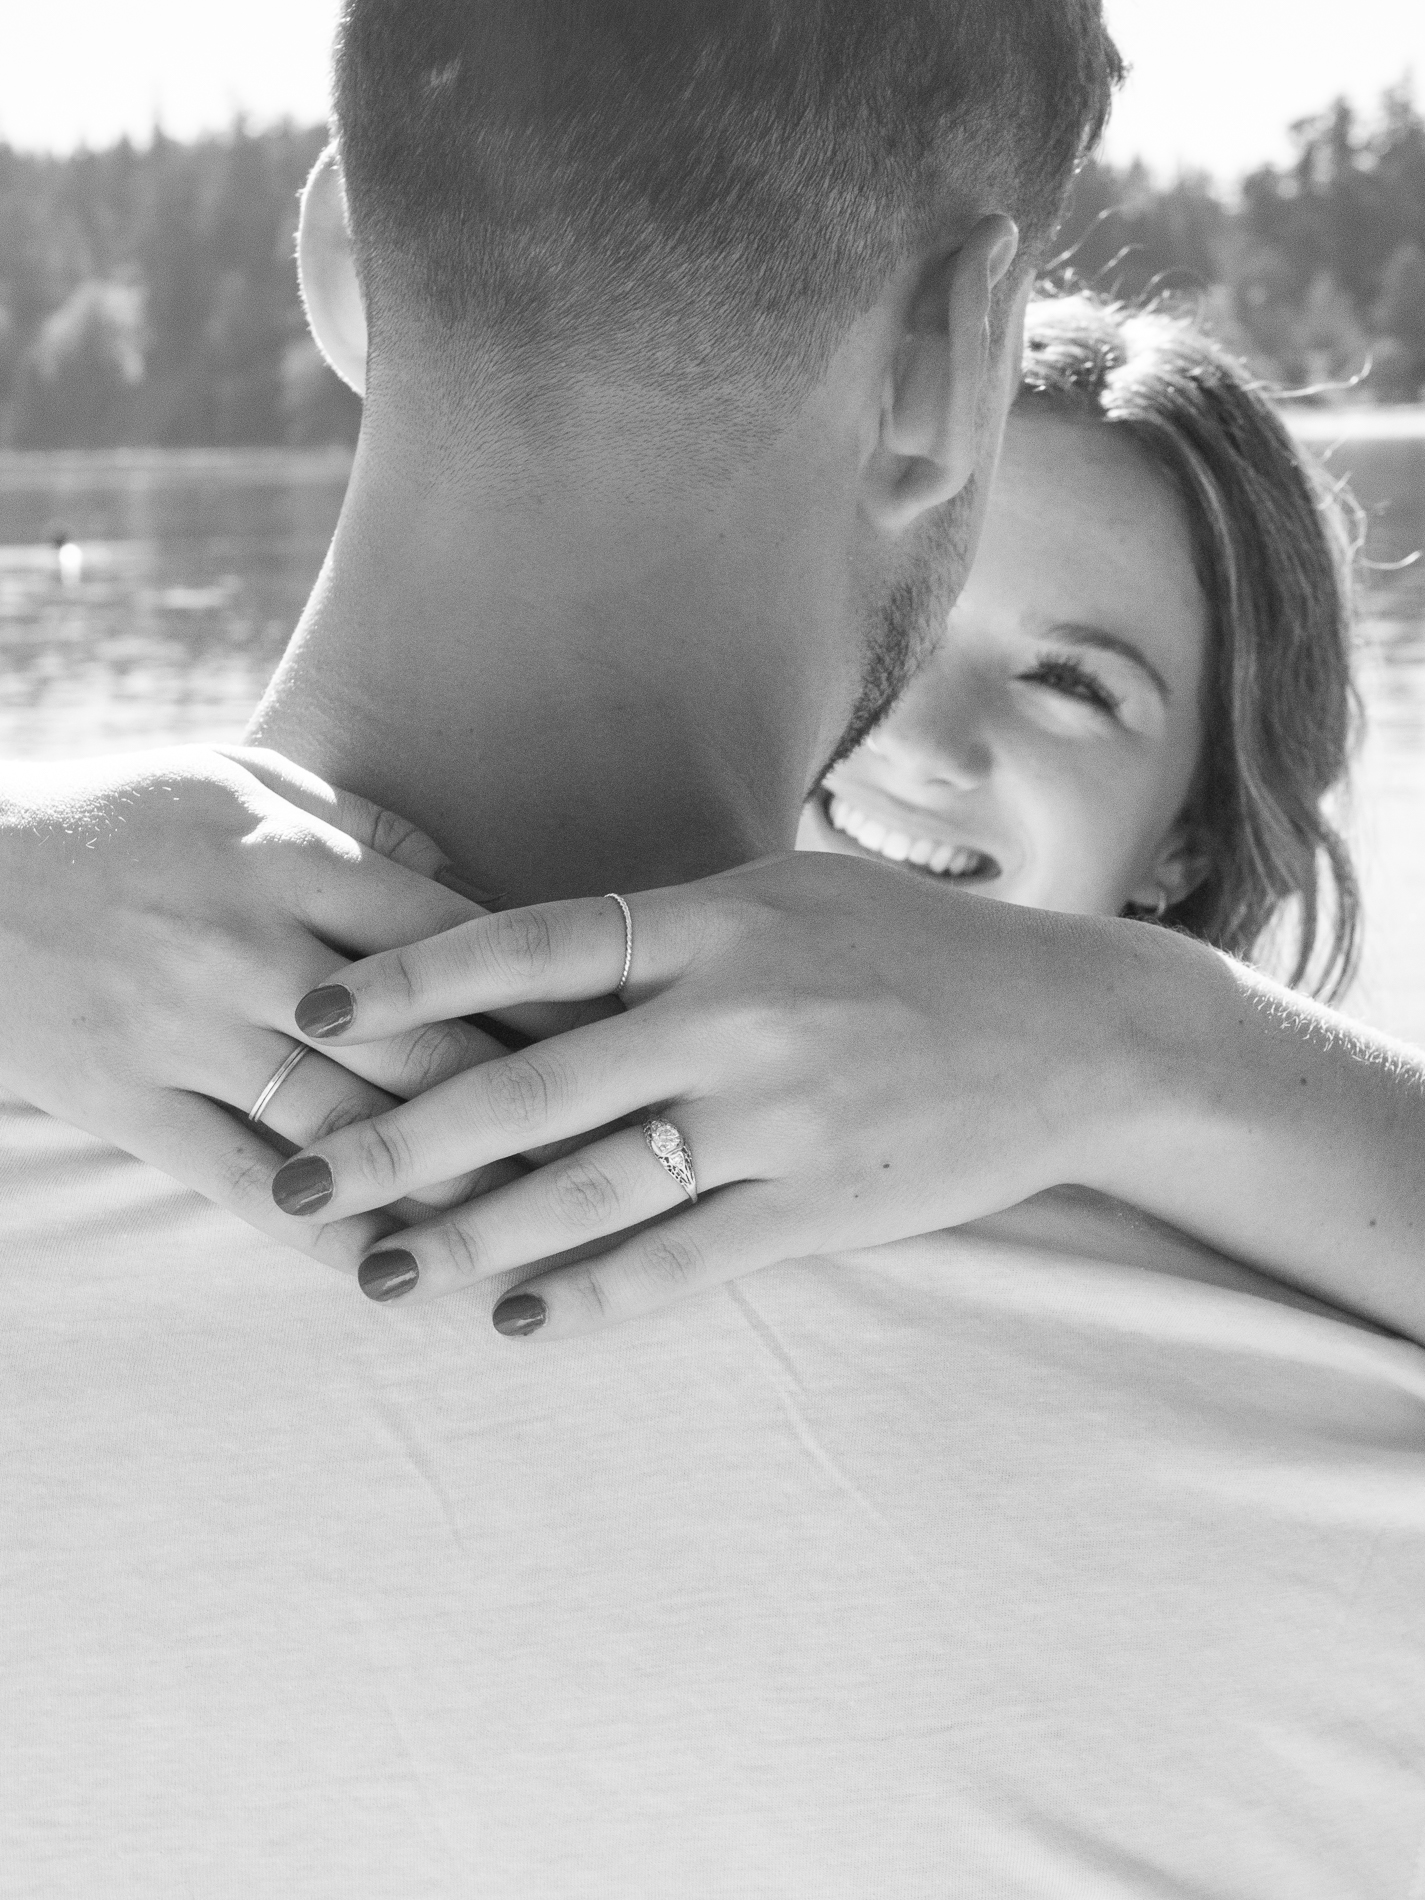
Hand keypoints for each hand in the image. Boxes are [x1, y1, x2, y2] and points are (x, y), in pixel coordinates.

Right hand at [0, 744, 583, 1272]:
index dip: (555, 1000)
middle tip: (621, 1155)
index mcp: (292, 855)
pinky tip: (398, 1272)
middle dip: (534, 1110)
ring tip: (539, 1229)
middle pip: (424, 1046)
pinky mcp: (128, 1103)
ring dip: (450, 1185)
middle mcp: (251, 947)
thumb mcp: (243, 779)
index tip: (631, 1043)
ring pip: (348, 1126)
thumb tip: (477, 894)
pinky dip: (325, 1234)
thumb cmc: (119, 816)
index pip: (458, 941)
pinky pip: (242, 1183)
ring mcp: (185, 1031)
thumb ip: (367, 829)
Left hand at [271, 850, 1152, 1325]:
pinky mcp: (824, 1204)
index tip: (314, 1015)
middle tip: (293, 1189)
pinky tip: (517, 1321)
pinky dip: (594, 1296)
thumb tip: (525, 962)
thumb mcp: (790, 897)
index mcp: (720, 918)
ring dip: (471, 1237)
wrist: (1082, 1032)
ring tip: (380, 1275)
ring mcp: (783, 1114)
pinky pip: (685, 1261)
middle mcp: (739, 1011)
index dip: (413, 979)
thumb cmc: (918, 951)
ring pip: (591, 1189)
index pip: (533, 941)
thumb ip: (666, 929)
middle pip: (531, 1084)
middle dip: (397, 1141)